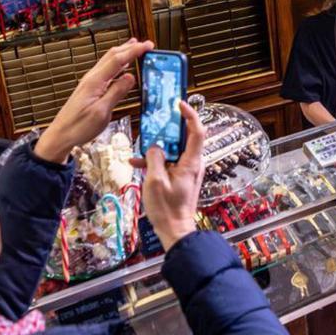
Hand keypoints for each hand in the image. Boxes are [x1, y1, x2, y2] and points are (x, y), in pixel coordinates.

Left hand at [34, 39, 153, 163]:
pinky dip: (117, 64)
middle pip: (112, 55)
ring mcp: (90, 82)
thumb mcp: (101, 112)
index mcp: (95, 82)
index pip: (118, 60)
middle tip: (146, 45)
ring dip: (123, 52)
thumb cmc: (78, 126)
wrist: (61, 135)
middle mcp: (91, 78)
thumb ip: (116, 93)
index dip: (134, 51)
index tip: (148, 45)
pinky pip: (106, 70)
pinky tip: (122, 67)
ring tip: (135, 48)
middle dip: (130, 47)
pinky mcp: (90, 88)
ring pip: (108, 61)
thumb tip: (131, 77)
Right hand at [129, 101, 205, 250]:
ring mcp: (187, 170)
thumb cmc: (168, 209)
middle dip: (170, 127)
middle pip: (185, 137)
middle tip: (157, 118)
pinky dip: (156, 160)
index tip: (179, 103)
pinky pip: (169, 161)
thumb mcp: (154, 181)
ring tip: (141, 147)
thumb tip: (154, 147)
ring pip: (174, 149)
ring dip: (158, 146)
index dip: (190, 114)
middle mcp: (193, 163)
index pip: (197, 131)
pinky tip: (138, 162)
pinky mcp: (181, 177)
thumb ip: (154, 158)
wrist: (175, 230)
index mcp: (192, 162)